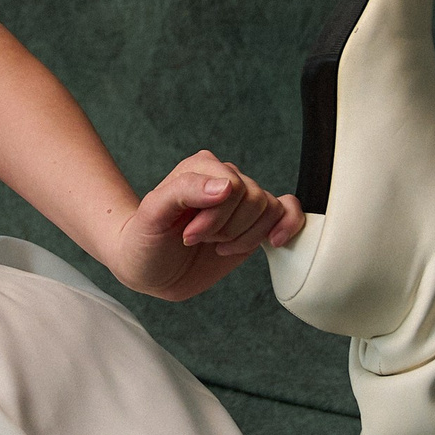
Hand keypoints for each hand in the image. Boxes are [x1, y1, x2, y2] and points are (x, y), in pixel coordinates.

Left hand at [111, 151, 305, 301]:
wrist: (148, 268)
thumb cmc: (145, 238)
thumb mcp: (153, 213)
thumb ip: (184, 190)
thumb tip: (228, 185)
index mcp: (202, 166)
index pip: (233, 186)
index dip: (215, 218)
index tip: (187, 236)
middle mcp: (225, 179)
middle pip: (254, 199)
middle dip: (227, 229)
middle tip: (198, 240)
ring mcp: (242, 202)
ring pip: (271, 210)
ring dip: (244, 238)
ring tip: (215, 245)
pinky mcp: (254, 224)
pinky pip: (288, 212)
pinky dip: (288, 226)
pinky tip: (272, 242)